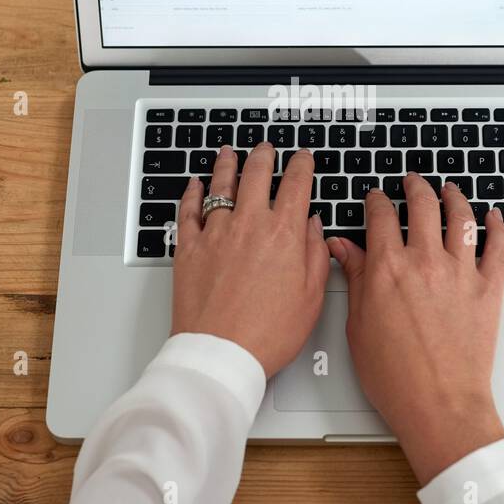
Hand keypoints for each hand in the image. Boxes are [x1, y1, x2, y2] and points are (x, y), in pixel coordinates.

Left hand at [172, 143, 329, 376]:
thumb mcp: (310, 297)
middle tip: (266, 149)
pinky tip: (195, 185)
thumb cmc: (267, 334)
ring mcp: (215, 233)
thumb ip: (315, 255)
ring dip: (227, 164)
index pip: (296, 185)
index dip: (302, 166)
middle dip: (264, 156)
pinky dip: (192, 193)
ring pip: (221, 185)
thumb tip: (313, 227)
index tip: (303, 159)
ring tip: (229, 152)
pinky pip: (188, 211)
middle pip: (256, 174)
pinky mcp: (188, 248)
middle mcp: (248, 225)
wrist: (221, 354)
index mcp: (283, 234)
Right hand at [328, 174, 503, 485]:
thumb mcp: (359, 326)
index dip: (376, 201)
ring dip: (454, 196)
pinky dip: (497, 226)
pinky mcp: (488, 289)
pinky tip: (494, 216)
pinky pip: (497, 247)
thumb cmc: (395, 377)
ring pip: (461, 217)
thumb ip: (354, 278)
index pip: (381, 216)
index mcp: (387, 269)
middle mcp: (425, 262)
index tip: (375, 198)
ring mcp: (460, 273)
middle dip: (414, 186)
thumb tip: (341, 249)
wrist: (439, 405)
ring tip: (449, 189)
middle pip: (422, 205)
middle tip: (411, 181)